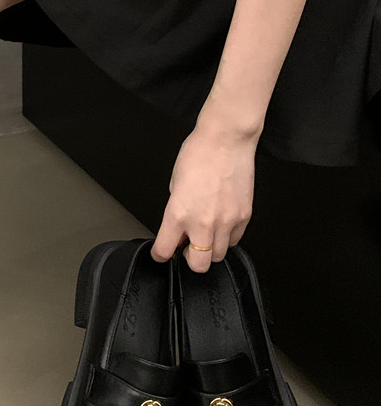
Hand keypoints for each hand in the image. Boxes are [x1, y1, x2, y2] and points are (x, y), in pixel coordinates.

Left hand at [150, 122, 255, 272]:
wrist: (226, 140)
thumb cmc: (198, 154)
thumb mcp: (174, 184)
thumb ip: (176, 210)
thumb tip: (178, 228)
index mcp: (179, 213)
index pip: (165, 250)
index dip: (161, 254)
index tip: (162, 253)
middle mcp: (203, 222)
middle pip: (198, 265)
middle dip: (190, 259)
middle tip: (187, 246)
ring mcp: (226, 222)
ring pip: (218, 256)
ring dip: (209, 249)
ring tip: (206, 233)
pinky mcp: (244, 217)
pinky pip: (234, 240)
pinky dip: (226, 238)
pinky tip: (220, 223)